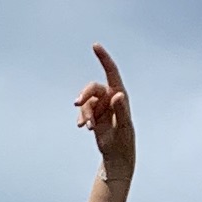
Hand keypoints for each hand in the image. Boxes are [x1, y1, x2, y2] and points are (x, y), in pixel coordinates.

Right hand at [74, 43, 135, 180]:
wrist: (117, 156)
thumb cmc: (124, 141)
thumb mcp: (123, 127)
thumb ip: (121, 110)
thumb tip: (116, 95)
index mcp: (120, 95)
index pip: (111, 72)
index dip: (103, 58)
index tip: (95, 45)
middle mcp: (110, 98)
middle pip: (92, 88)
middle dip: (84, 95)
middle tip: (76, 104)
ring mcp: (101, 106)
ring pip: (85, 102)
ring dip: (84, 114)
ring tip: (87, 127)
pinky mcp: (93, 114)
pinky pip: (82, 112)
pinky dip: (82, 119)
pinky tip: (84, 128)